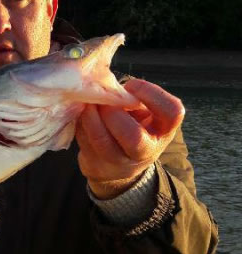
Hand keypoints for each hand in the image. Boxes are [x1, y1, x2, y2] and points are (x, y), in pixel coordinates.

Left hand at [75, 79, 184, 198]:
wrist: (118, 169)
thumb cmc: (133, 130)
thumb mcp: (142, 116)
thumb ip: (132, 100)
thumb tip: (106, 84)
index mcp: (163, 131)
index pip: (172, 112)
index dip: (151, 94)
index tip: (131, 86)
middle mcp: (146, 150)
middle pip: (132, 135)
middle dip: (113, 113)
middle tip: (104, 102)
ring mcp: (120, 162)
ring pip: (102, 141)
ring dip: (91, 117)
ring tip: (88, 104)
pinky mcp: (96, 165)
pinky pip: (84, 141)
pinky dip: (81, 124)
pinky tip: (82, 115)